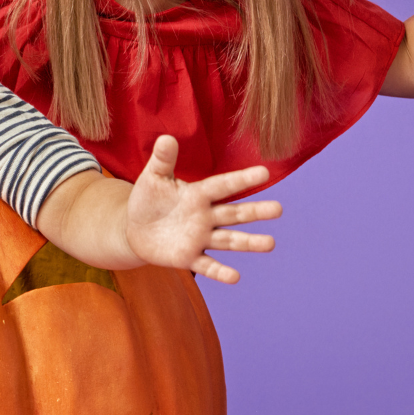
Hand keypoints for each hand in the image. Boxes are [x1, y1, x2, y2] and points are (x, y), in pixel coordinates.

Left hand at [123, 135, 278, 283]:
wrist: (134, 228)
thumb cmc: (149, 199)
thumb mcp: (154, 177)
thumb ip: (163, 160)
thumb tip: (166, 137)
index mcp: (198, 194)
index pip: (223, 186)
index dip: (242, 179)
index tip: (265, 172)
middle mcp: (205, 217)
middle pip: (233, 214)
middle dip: (255, 212)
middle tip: (278, 209)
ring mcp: (199, 238)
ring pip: (228, 241)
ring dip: (248, 242)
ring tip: (270, 243)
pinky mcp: (188, 258)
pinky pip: (206, 266)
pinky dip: (220, 272)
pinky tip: (235, 277)